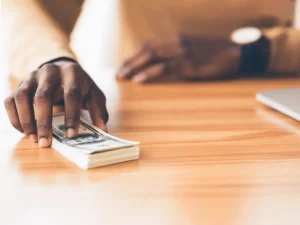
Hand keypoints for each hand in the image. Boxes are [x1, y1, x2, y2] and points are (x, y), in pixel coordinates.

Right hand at [4, 60, 108, 147]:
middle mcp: (50, 72)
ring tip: (34, 139)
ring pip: (22, 97)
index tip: (71, 135)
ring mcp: (32, 77)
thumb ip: (98, 110)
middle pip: (43, 96)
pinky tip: (24, 132)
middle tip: (46, 143)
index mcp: (72, 73)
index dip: (71, 115)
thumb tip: (102, 130)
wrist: (62, 68)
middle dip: (44, 122)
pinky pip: (10, 101)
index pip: (71, 94)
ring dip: (26, 121)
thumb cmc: (80, 85)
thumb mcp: (93, 94)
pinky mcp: (20, 84)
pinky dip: (15, 118)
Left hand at [116, 34, 239, 82]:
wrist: (235, 53)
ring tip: (123, 77)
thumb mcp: (192, 46)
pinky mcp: (189, 66)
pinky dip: (149, 75)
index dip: (134, 55)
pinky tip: (138, 80)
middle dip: (129, 62)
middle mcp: (177, 43)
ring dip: (134, 68)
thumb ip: (176, 51)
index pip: (149, 45)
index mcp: (176, 38)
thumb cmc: (213, 52)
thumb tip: (160, 61)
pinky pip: (165, 69)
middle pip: (146, 51)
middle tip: (118, 73)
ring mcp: (183, 54)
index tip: (124, 64)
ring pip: (152, 59)